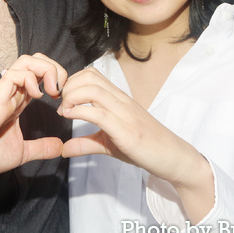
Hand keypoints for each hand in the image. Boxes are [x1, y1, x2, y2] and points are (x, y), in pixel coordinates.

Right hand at [0, 53, 66, 177]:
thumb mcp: (20, 152)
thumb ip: (40, 148)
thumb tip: (60, 147)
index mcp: (17, 100)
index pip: (39, 73)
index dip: (56, 78)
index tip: (62, 98)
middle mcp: (11, 92)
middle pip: (34, 59)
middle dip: (54, 68)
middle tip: (60, 90)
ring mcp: (3, 92)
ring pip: (26, 61)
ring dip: (46, 70)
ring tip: (52, 91)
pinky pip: (13, 74)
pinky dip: (31, 79)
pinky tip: (36, 97)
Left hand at [58, 67, 213, 221]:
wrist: (174, 158)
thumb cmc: (144, 148)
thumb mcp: (109, 144)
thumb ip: (86, 143)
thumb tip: (64, 148)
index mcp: (119, 98)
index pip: (92, 74)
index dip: (72, 81)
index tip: (61, 98)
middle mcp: (122, 100)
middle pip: (90, 77)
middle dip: (68, 86)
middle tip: (60, 104)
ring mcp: (125, 113)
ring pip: (93, 90)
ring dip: (71, 97)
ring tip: (63, 111)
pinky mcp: (126, 130)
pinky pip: (99, 113)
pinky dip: (79, 112)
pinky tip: (69, 118)